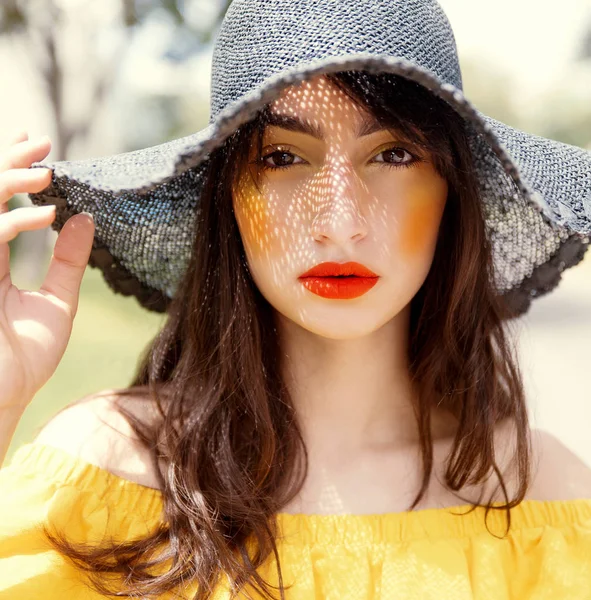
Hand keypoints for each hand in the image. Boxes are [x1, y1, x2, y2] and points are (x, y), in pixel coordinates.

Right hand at [0, 131, 94, 409]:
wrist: (3, 401)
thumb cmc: (24, 359)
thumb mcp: (56, 303)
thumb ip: (67, 262)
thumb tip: (84, 218)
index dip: (12, 173)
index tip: (38, 148)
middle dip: (6, 164)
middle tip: (40, 140)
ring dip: (8, 183)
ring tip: (46, 171)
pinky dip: (17, 225)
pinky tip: (48, 215)